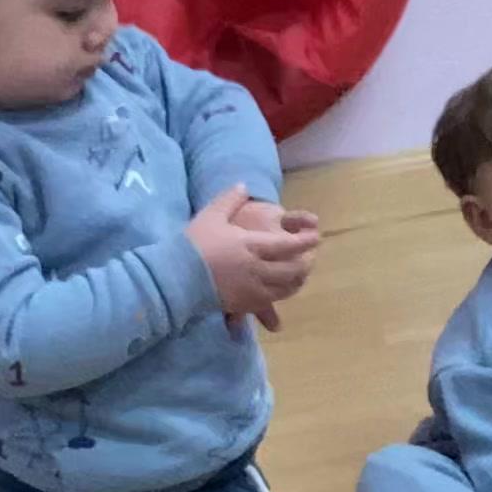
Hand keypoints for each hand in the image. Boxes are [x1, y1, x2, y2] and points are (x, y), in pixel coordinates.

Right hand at [185, 184, 318, 322]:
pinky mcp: (244, 305)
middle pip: (292, 269)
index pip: (287, 244)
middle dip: (305, 263)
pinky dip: (282, 294)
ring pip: (285, 288)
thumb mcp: (211, 215)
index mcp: (251, 245)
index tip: (317, 238)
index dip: (304, 242)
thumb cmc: (193, 244)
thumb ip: (230, 199)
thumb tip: (244, 185)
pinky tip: (283, 290)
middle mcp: (256, 268)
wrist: (175, 278)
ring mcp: (252, 289)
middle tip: (310, 257)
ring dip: (297, 280)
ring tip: (301, 273)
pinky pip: (271, 302)